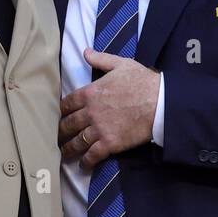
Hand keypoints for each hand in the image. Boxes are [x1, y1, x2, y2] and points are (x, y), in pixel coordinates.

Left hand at [58, 49, 159, 168]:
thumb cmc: (142, 81)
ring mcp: (99, 129)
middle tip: (57, 137)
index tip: (58, 116)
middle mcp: (90, 112)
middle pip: (68, 124)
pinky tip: (83, 165)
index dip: (60, 111)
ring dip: (68, 148)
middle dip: (61, 132)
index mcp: (90, 92)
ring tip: (63, 153)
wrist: (160, 102)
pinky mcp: (110, 144)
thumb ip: (100, 59)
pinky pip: (92, 155)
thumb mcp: (121, 64)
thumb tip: (85, 52)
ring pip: (77, 141)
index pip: (67, 103)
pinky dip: (86, 162)